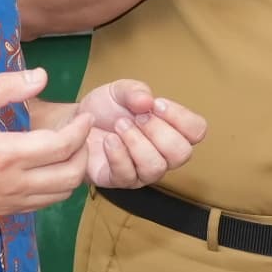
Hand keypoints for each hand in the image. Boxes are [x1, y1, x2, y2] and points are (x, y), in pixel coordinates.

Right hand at [0, 68, 95, 216]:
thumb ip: (4, 87)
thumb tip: (42, 77)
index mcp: (3, 154)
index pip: (60, 146)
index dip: (80, 131)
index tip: (85, 116)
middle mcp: (11, 184)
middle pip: (70, 176)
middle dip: (84, 152)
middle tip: (81, 133)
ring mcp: (8, 203)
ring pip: (61, 195)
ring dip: (73, 172)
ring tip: (70, 149)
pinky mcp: (3, 211)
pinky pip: (43, 204)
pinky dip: (56, 186)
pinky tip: (50, 166)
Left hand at [54, 80, 208, 188]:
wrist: (74, 122)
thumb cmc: (106, 109)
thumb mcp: (120, 90)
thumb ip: (135, 91)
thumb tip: (147, 101)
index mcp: (171, 130)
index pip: (197, 131)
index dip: (181, 117)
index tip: (157, 104)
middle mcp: (162, 154)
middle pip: (181, 153)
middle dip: (158, 131)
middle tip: (137, 117)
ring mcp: (142, 171)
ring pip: (156, 167)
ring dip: (136, 142)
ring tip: (119, 126)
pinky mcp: (119, 180)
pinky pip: (127, 175)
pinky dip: (118, 154)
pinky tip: (108, 140)